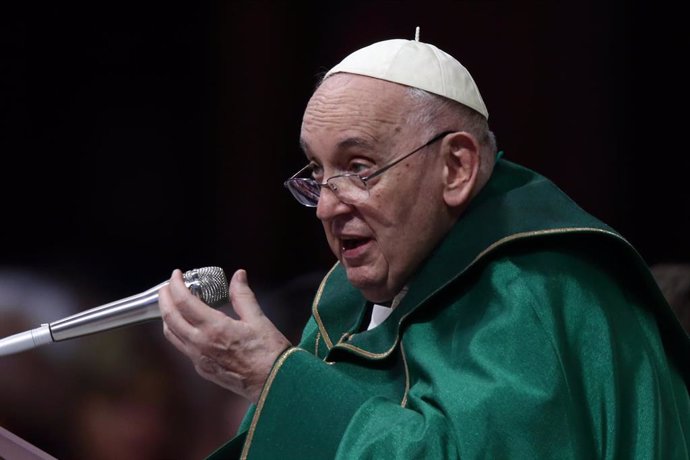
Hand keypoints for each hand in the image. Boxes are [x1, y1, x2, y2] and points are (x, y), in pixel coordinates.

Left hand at [159, 268, 291, 402]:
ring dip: (168, 315)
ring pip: (171, 334)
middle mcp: (201, 344)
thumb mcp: (258, 319)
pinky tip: (188, 325)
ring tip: (173, 303)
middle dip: (164, 298)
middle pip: (170, 317)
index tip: (177, 274)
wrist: (273, 384)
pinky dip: (178, 331)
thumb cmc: (269, 353)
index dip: (176, 285)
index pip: (184, 302)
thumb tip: (238, 276)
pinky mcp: (203, 369)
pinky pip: (182, 347)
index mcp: (214, 329)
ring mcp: (199, 359)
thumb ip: (243, 296)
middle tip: (168, 285)